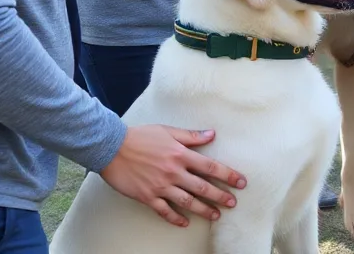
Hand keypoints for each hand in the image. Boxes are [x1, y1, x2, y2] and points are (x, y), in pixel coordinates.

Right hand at [100, 125, 246, 227]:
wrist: (112, 147)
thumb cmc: (140, 136)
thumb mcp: (168, 131)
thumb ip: (191, 136)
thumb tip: (212, 134)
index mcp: (180, 154)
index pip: (210, 167)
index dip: (228, 175)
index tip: (241, 182)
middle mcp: (173, 172)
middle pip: (202, 187)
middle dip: (220, 196)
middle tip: (232, 203)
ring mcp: (160, 186)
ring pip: (187, 201)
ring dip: (203, 210)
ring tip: (215, 215)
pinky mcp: (147, 196)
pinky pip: (164, 211)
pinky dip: (175, 218)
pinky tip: (184, 222)